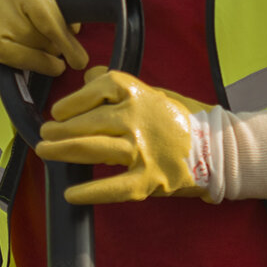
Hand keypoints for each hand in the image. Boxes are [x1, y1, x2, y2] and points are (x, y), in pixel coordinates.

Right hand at [0, 0, 87, 76]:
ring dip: (39, 62)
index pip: (51, 24)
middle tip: (55, 46)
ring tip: (49, 61)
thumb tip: (75, 29)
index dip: (68, 45)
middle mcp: (4, 17)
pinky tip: (9, 52)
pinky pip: (0, 66)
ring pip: (24, 60)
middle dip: (53, 48)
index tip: (79, 60)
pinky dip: (9, 64)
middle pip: (41, 44)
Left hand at [38, 67, 206, 204]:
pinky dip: (90, 192)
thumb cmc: (186, 120)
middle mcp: (138, 119)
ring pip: (94, 149)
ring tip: (45, 153)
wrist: (222, 149)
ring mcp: (142, 150)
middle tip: (44, 136)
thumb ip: (121, 86)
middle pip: (89, 121)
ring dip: (65, 151)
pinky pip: (113, 188)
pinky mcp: (149, 179)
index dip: (74, 100)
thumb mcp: (156, 93)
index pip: (99, 88)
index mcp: (140, 94)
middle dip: (60, 130)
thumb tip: (88, 72)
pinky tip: (70, 194)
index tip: (59, 111)